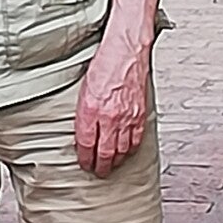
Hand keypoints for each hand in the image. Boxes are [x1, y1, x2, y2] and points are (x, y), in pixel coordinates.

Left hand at [74, 27, 152, 175]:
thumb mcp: (83, 89)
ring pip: (121, 150)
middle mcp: (109, 116)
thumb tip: (82, 132)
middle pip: (105, 152)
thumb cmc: (104, 65)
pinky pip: (135, 139)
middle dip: (101, 167)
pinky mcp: (139, 114)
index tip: (84, 165)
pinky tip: (126, 152)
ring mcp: (126, 117)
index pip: (86, 144)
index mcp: (91, 109)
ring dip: (116, 161)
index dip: (85, 159)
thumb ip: (83, 112)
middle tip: (98, 172)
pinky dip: (130, 150)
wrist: (126, 50)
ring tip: (111, 166)